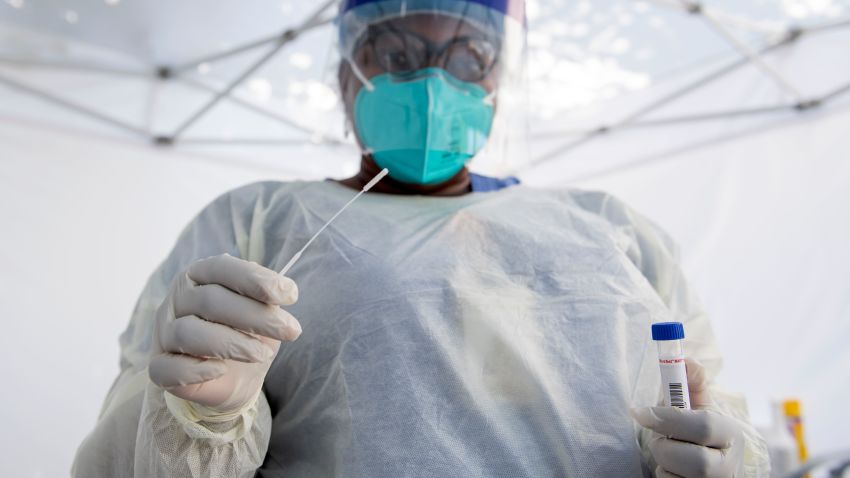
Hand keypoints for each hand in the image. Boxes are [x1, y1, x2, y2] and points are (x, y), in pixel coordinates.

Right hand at [148, 253, 300, 413]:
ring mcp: (164, 332)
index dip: (255, 279)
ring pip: (188, 332)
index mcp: (200, 275)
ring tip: (263, 354)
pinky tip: (221, 370)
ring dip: (232, 343)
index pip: (221, 268)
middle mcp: (177, 299)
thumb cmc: (247, 334)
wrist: (233, 378)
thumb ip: (266, 298)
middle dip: (256, 316)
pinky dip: (197, 369)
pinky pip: (167, 368)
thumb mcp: (262, 312)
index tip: (291, 295)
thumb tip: (281, 290)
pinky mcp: (159, 366)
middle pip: (210, 301)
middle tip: (292, 331)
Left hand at [632, 358, 744, 477]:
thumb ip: (691, 382)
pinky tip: (672, 470)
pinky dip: (664, 476)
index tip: (639, 412)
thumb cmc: (698, 432)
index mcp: (730, 434)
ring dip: (663, 462)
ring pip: (675, 476)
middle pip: (695, 461)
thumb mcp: (699, 407)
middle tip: (658, 439)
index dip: (668, 418)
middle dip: (665, 447)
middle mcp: (729, 465)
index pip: (703, 426)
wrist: (711, 467)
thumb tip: (685, 359)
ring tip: (669, 453)